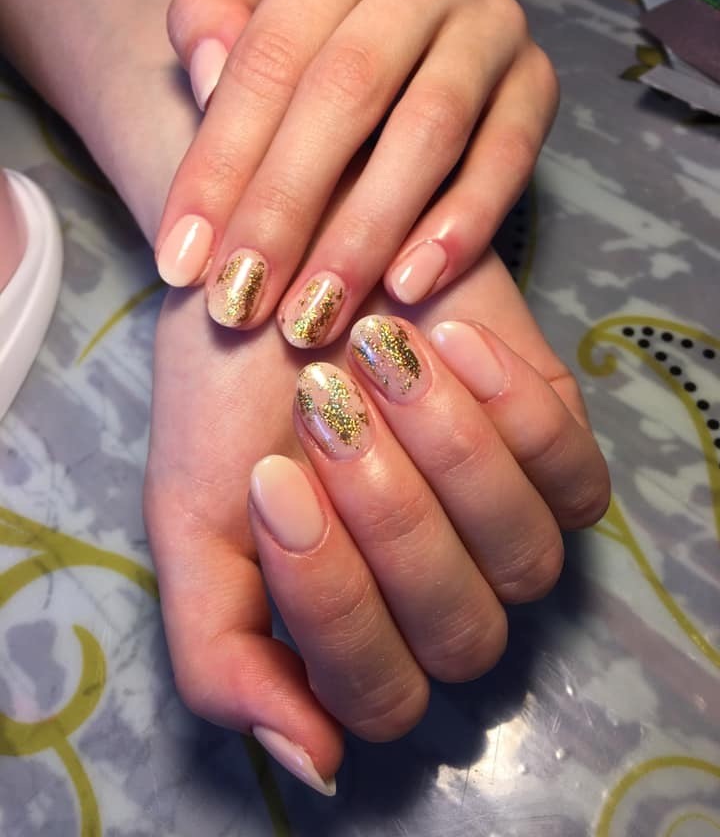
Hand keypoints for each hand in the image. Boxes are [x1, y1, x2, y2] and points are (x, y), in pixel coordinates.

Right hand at [143, 246, 608, 794]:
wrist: (274, 262)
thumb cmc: (230, 388)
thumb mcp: (189, 518)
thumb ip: (222, 649)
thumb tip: (313, 763)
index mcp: (351, 627)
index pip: (376, 689)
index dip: (330, 601)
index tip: (271, 480)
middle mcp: (442, 594)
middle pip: (460, 631)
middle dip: (389, 517)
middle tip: (323, 405)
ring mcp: (509, 526)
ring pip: (526, 561)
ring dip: (449, 456)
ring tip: (378, 354)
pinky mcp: (559, 452)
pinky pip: (576, 477)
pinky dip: (515, 412)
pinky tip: (450, 340)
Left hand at [154, 0, 558, 344]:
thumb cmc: (326, 14)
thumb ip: (215, 25)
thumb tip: (208, 77)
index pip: (268, 57)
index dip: (219, 166)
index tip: (181, 262)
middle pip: (348, 93)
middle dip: (287, 211)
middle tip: (244, 303)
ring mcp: (497, 21)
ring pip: (428, 132)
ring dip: (367, 233)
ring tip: (318, 312)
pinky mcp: (539, 82)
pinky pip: (506, 160)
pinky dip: (459, 226)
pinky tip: (409, 286)